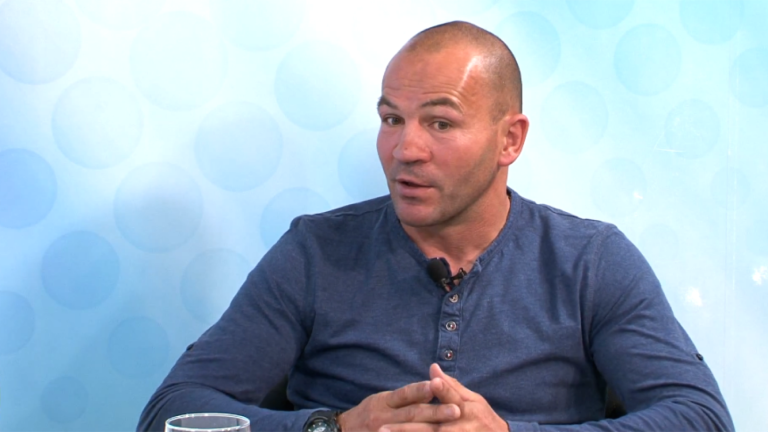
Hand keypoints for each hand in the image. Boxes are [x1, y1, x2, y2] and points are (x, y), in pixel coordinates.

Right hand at [337, 379, 460, 431]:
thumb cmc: (369, 414)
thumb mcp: (383, 401)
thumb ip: (406, 396)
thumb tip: (432, 386)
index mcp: (384, 402)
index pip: (405, 394)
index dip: (421, 390)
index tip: (439, 385)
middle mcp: (383, 417)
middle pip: (412, 414)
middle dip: (435, 412)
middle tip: (457, 410)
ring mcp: (383, 431)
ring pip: (408, 430)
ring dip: (430, 429)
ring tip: (449, 428)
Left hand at [380, 364, 508, 431]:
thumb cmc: (483, 419)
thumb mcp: (473, 400)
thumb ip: (450, 386)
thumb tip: (432, 367)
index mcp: (467, 409)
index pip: (451, 398)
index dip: (442, 390)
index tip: (430, 384)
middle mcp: (464, 426)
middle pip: (433, 428)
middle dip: (406, 429)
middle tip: (382, 429)